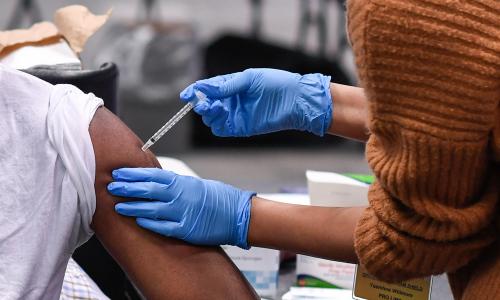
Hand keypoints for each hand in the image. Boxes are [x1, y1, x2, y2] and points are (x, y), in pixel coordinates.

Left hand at [107, 168, 254, 248]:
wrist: (237, 214)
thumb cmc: (217, 197)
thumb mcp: (195, 184)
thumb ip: (175, 183)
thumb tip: (155, 180)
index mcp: (181, 181)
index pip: (151, 175)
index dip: (132, 174)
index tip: (118, 173)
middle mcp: (180, 195)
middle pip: (147, 189)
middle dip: (127, 188)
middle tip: (111, 187)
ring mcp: (182, 212)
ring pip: (151, 208)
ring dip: (133, 207)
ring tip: (119, 206)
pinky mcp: (186, 228)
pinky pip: (164, 226)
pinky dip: (150, 223)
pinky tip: (139, 221)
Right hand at [181, 68, 331, 136]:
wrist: (295, 101)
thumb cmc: (276, 84)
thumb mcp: (249, 79)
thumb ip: (226, 85)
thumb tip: (203, 87)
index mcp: (231, 85)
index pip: (206, 88)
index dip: (194, 91)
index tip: (185, 95)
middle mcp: (230, 101)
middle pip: (206, 105)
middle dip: (200, 104)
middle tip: (202, 103)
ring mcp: (234, 115)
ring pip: (211, 118)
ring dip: (207, 114)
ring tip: (214, 107)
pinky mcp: (240, 127)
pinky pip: (221, 128)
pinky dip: (215, 124)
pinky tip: (220, 115)